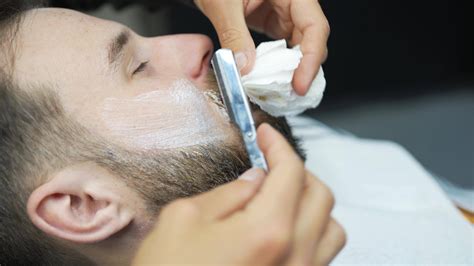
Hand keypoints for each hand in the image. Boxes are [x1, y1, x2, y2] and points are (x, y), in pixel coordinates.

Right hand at [133, 124, 344, 264]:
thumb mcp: (184, 219)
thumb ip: (228, 193)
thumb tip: (255, 179)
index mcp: (268, 231)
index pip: (291, 172)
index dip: (278, 145)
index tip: (265, 134)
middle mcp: (296, 256)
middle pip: (320, 195)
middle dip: (297, 170)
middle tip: (270, 163)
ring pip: (332, 228)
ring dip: (312, 203)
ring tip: (282, 197)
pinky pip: (322, 256)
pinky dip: (312, 232)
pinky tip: (284, 230)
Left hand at [194, 0, 329, 94]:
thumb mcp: (223, 4)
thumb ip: (234, 34)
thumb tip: (245, 68)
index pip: (315, 27)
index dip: (312, 58)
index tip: (300, 84)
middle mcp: (294, 4)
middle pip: (312, 41)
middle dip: (303, 71)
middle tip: (289, 96)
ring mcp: (285, 15)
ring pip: (299, 49)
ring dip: (290, 72)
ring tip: (280, 93)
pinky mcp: (275, 25)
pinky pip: (283, 50)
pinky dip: (277, 68)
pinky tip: (268, 81)